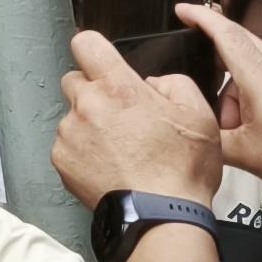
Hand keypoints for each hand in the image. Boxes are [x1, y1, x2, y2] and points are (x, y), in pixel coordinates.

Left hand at [52, 29, 223, 211]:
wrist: (161, 217)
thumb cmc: (181, 171)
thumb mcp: (199, 115)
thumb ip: (174, 84)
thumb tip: (153, 83)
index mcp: (119, 89)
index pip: (87, 44)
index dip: (94, 49)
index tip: (100, 59)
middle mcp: (88, 106)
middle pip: (75, 80)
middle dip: (94, 91)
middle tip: (119, 115)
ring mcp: (70, 134)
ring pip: (72, 116)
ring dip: (89, 125)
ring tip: (119, 150)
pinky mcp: (62, 161)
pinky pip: (67, 145)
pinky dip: (82, 152)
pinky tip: (108, 166)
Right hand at [187, 1, 261, 201]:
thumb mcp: (246, 156)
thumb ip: (212, 140)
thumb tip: (194, 131)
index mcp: (260, 78)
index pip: (225, 33)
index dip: (200, 17)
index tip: (182, 10)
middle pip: (240, 47)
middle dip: (216, 63)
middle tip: (201, 86)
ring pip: (256, 69)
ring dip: (239, 91)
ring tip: (240, 130)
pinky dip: (259, 96)